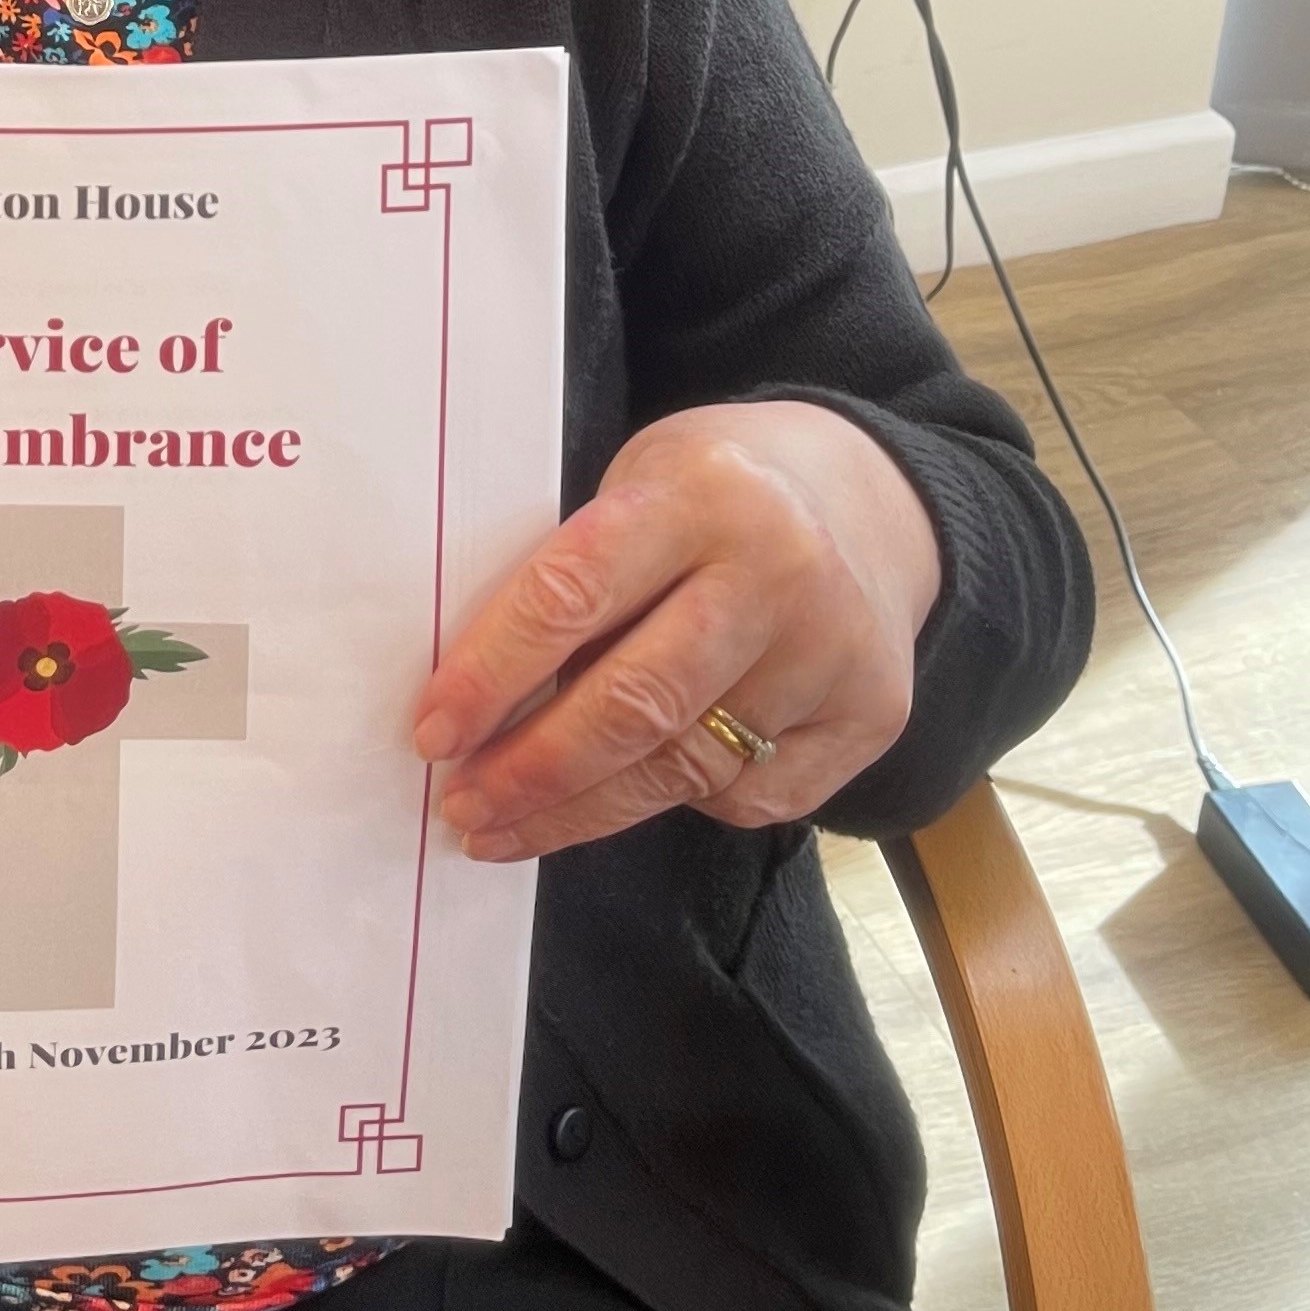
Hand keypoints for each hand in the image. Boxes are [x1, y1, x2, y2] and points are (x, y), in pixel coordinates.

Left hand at [410, 403, 940, 858]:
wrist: (876, 504)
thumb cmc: (718, 495)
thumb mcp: (642, 484)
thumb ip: (580, 573)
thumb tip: (480, 699)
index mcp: (705, 494)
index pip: (575, 593)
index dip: (491, 672)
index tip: (433, 731)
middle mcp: (781, 575)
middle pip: (636, 703)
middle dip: (533, 769)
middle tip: (463, 803)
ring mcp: (834, 654)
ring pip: (685, 766)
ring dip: (581, 809)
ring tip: (506, 826)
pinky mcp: (869, 717)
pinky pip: (748, 794)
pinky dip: (677, 800)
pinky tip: (627, 794)